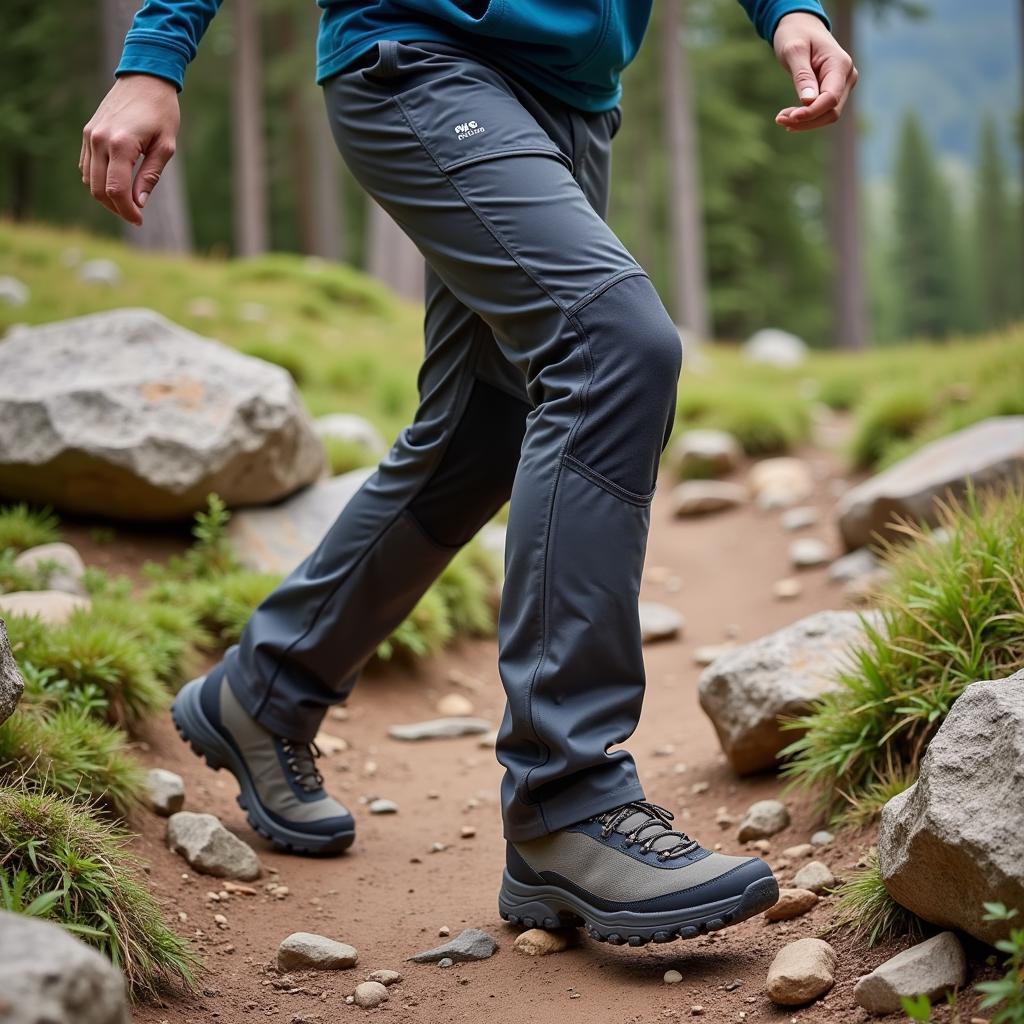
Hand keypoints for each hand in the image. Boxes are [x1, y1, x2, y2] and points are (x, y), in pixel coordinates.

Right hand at [80, 74, 179, 224]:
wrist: (144, 79)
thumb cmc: (162, 112)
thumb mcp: (166, 147)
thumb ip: (151, 176)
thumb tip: (139, 203)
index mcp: (120, 144)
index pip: (117, 190)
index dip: (127, 211)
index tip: (139, 221)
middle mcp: (99, 140)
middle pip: (99, 189)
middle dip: (117, 208)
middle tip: (135, 216)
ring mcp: (89, 136)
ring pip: (90, 180)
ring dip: (106, 197)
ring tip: (127, 203)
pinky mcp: (87, 133)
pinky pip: (86, 167)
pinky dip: (98, 181)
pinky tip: (116, 185)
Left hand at [773, 12, 857, 131]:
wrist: (801, 28)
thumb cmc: (796, 35)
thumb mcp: (794, 51)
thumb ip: (802, 75)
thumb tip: (808, 101)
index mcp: (840, 64)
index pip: (831, 98)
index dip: (811, 112)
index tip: (789, 118)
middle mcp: (847, 76)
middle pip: (831, 111)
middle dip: (806, 120)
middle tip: (779, 119)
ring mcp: (843, 85)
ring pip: (828, 115)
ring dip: (805, 122)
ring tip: (781, 119)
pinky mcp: (834, 92)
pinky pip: (823, 112)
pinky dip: (807, 118)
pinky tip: (789, 119)